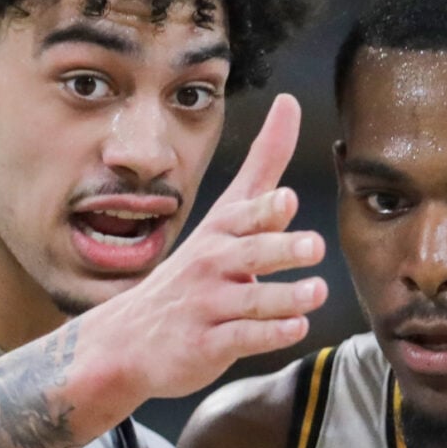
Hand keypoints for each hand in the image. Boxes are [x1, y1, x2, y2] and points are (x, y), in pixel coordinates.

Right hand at [73, 93, 327, 406]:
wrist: (131, 337)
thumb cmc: (194, 269)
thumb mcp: (225, 213)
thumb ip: (263, 165)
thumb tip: (289, 102)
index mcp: (220, 232)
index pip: (244, 215)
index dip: (264, 209)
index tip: (286, 199)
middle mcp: (212, 265)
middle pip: (249, 254)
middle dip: (280, 248)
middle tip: (313, 246)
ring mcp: (208, 306)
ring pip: (250, 301)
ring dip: (284, 297)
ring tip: (316, 292)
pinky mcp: (207, 345)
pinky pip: (241, 339)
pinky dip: (268, 335)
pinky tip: (296, 328)